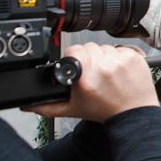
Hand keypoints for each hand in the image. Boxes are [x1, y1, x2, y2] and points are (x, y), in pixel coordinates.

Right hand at [25, 43, 158, 122]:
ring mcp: (120, 61)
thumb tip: (27, 103)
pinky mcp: (134, 57)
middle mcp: (103, 68)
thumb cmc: (104, 110)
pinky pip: (121, 49)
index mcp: (86, 79)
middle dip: (89, 58)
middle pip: (89, 47)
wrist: (133, 113)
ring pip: (105, 47)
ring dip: (104, 57)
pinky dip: (119, 57)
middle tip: (94, 73)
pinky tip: (119, 70)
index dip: (74, 56)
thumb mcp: (71, 109)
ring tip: (107, 74)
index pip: (74, 49)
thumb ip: (46, 106)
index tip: (78, 64)